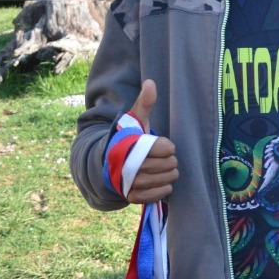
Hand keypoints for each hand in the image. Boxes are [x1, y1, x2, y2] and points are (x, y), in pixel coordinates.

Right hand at [124, 79, 178, 203]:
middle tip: (161, 158)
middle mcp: (129, 165)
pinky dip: (163, 189)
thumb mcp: (135, 120)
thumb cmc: (127, 140)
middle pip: (169, 164)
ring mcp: (130, 183)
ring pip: (166, 179)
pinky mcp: (132, 197)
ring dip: (168, 174)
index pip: (167, 148)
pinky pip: (159, 195)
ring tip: (160, 169)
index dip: (167, 146)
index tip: (159, 145)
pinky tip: (158, 181)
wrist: (108, 165)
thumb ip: (144, 103)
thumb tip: (151, 82)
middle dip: (169, 160)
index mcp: (132, 145)